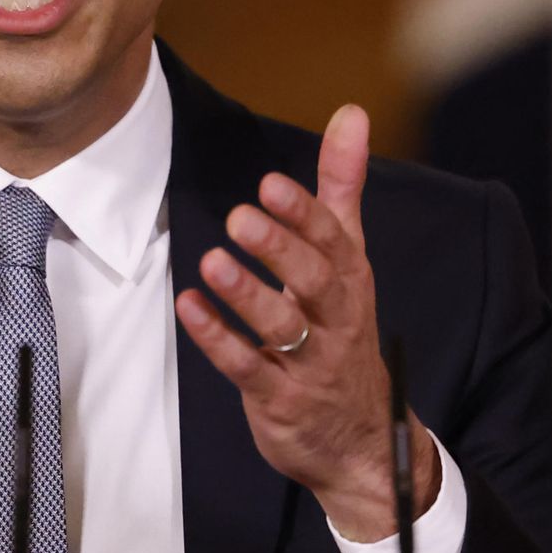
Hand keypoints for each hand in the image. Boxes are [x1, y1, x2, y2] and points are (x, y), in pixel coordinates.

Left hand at [173, 104, 438, 540]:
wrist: (362, 438)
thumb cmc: (342, 330)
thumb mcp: (349, 258)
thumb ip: (342, 187)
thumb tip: (351, 113)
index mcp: (350, 280)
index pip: (332, 241)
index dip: (302, 212)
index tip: (269, 184)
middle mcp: (335, 319)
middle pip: (313, 280)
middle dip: (279, 248)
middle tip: (239, 217)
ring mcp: (309, 362)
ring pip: (283, 326)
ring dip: (247, 294)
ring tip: (212, 260)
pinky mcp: (279, 398)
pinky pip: (247, 367)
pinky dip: (217, 338)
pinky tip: (189, 308)